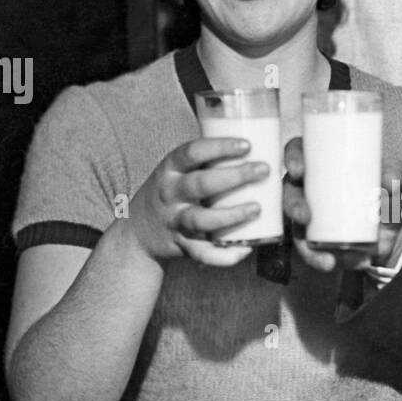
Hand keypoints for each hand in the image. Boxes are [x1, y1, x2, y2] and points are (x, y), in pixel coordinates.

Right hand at [126, 138, 269, 265]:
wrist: (138, 231)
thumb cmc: (172, 192)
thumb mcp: (178, 170)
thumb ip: (207, 160)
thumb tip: (258, 146)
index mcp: (171, 169)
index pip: (192, 152)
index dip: (219, 147)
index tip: (247, 145)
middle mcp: (170, 193)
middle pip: (200, 184)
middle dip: (234, 176)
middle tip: (263, 170)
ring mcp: (175, 221)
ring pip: (201, 220)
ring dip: (231, 215)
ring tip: (257, 208)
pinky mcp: (182, 245)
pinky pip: (202, 253)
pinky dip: (224, 255)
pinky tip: (246, 248)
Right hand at [283, 136, 401, 272]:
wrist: (393, 229)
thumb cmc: (387, 193)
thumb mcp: (395, 181)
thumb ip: (396, 176)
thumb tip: (388, 181)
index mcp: (323, 164)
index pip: (299, 152)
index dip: (293, 158)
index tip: (299, 169)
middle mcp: (309, 188)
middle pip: (289, 192)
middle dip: (292, 205)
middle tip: (305, 216)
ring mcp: (309, 216)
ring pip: (294, 226)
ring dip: (302, 240)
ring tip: (324, 251)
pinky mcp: (314, 241)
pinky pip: (309, 250)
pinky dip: (316, 258)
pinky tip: (329, 263)